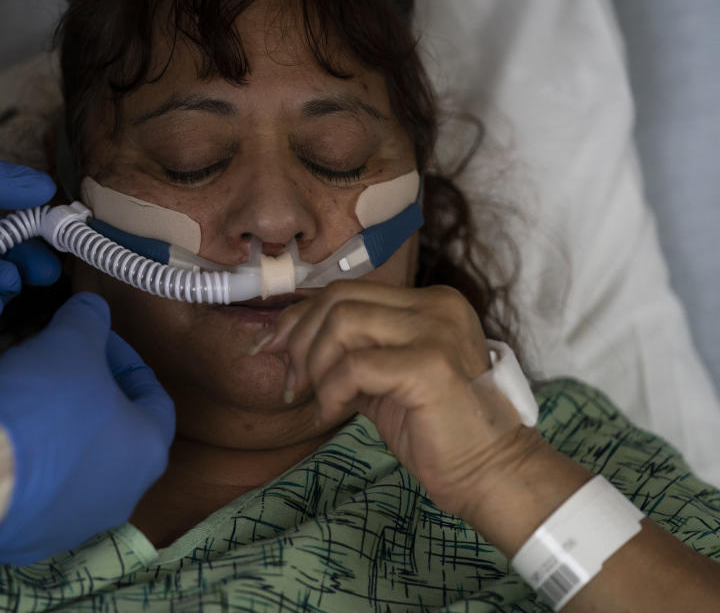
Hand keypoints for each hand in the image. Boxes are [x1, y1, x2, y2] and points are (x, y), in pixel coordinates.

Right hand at [0, 292, 175, 565]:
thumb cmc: (44, 403)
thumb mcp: (70, 342)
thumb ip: (89, 320)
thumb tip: (93, 307)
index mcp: (148, 450)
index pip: (153, 397)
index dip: (126, 360)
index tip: (98, 340)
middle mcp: (124, 495)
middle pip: (116, 432)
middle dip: (91, 394)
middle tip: (62, 367)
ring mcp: (79, 524)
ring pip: (78, 466)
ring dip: (62, 431)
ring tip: (30, 398)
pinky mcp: (34, 541)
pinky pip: (39, 493)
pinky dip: (30, 464)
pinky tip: (6, 439)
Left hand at [259, 281, 541, 516]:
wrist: (491, 474)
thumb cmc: (437, 432)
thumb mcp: (384, 380)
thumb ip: (348, 353)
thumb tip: (283, 341)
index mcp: (428, 303)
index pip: (345, 291)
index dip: (299, 317)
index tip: (272, 349)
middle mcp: (436, 306)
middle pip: (339, 298)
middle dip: (299, 338)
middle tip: (293, 384)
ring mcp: (437, 332)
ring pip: (342, 322)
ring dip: (315, 364)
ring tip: (317, 399)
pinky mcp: (430, 366)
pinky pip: (354, 366)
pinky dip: (331, 390)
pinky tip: (334, 414)